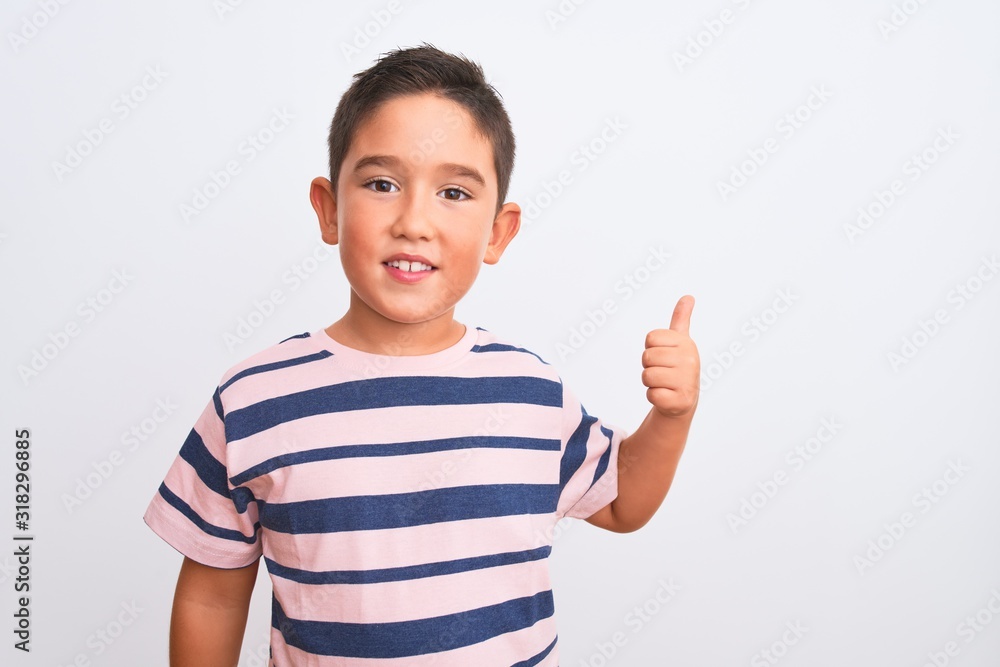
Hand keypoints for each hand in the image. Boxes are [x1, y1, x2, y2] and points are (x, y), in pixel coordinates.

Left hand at [641, 295, 699, 419]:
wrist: (684, 400)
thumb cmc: (678, 367)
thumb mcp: (680, 341)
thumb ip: (681, 319)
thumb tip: (688, 296)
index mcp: (686, 343)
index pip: (650, 338)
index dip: (651, 347)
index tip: (664, 355)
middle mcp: (690, 360)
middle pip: (647, 357)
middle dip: (649, 366)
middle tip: (663, 371)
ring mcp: (686, 381)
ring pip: (647, 376)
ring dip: (650, 382)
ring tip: (664, 383)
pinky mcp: (680, 401)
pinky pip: (651, 395)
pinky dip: (654, 397)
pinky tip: (666, 396)